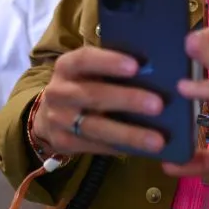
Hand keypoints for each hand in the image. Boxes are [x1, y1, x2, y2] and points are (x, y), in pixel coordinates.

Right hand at [33, 46, 167, 156]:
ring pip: (96, 127)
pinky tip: (141, 149)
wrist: (49, 115)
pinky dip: (120, 147)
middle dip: (128, 100)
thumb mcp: (88, 71)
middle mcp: (59, 92)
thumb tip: (153, 71)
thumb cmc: (82, 84)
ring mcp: (59, 119)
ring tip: (156, 140)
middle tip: (158, 105)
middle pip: (94, 95)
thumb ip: (113, 69)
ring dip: (128, 134)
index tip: (136, 66)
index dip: (109, 62)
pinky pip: (96, 146)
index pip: (85, 59)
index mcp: (67, 66)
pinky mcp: (63, 142)